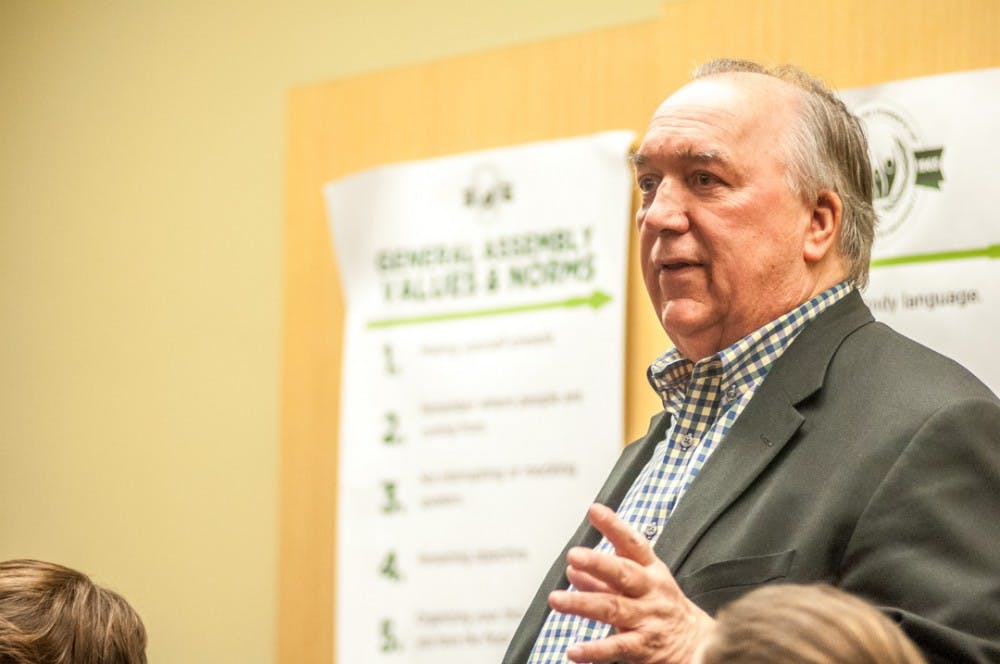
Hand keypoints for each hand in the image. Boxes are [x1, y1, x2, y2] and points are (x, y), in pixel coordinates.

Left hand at [547, 503, 714, 663]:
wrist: (699, 646)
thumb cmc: (663, 609)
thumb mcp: (639, 587)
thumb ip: (603, 580)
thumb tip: (572, 569)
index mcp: (650, 571)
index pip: (633, 544)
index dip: (614, 527)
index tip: (595, 511)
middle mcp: (650, 592)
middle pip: (624, 574)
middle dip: (598, 563)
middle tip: (574, 555)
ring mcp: (648, 619)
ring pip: (614, 609)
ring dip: (583, 604)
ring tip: (556, 600)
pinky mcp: (644, 647)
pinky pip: (618, 647)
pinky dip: (595, 650)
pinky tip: (574, 650)